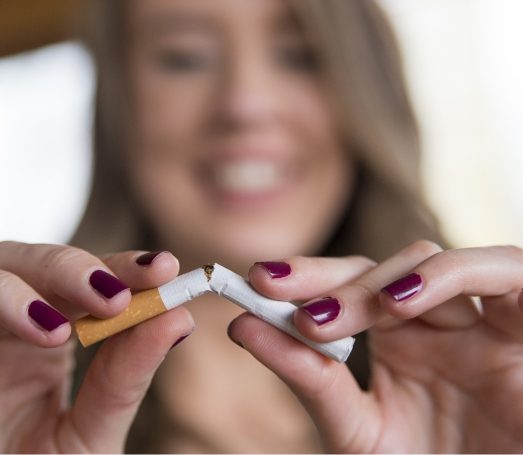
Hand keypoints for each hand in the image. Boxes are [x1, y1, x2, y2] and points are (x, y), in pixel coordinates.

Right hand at [0, 242, 192, 452]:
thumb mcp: (88, 433)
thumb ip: (127, 378)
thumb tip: (181, 320)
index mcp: (53, 333)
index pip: (94, 283)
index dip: (126, 269)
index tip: (165, 267)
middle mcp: (14, 320)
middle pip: (45, 264)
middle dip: (83, 270)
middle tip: (119, 295)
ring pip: (0, 269)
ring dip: (31, 287)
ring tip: (60, 331)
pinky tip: (38, 332)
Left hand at [228, 241, 522, 451]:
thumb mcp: (355, 429)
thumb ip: (308, 379)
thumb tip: (244, 326)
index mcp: (394, 341)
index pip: (345, 287)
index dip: (301, 279)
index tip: (253, 283)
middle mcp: (432, 321)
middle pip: (377, 266)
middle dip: (322, 276)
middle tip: (271, 288)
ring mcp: (477, 320)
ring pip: (428, 260)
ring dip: (372, 281)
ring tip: (324, 319)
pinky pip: (504, 272)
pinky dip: (450, 274)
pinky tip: (400, 301)